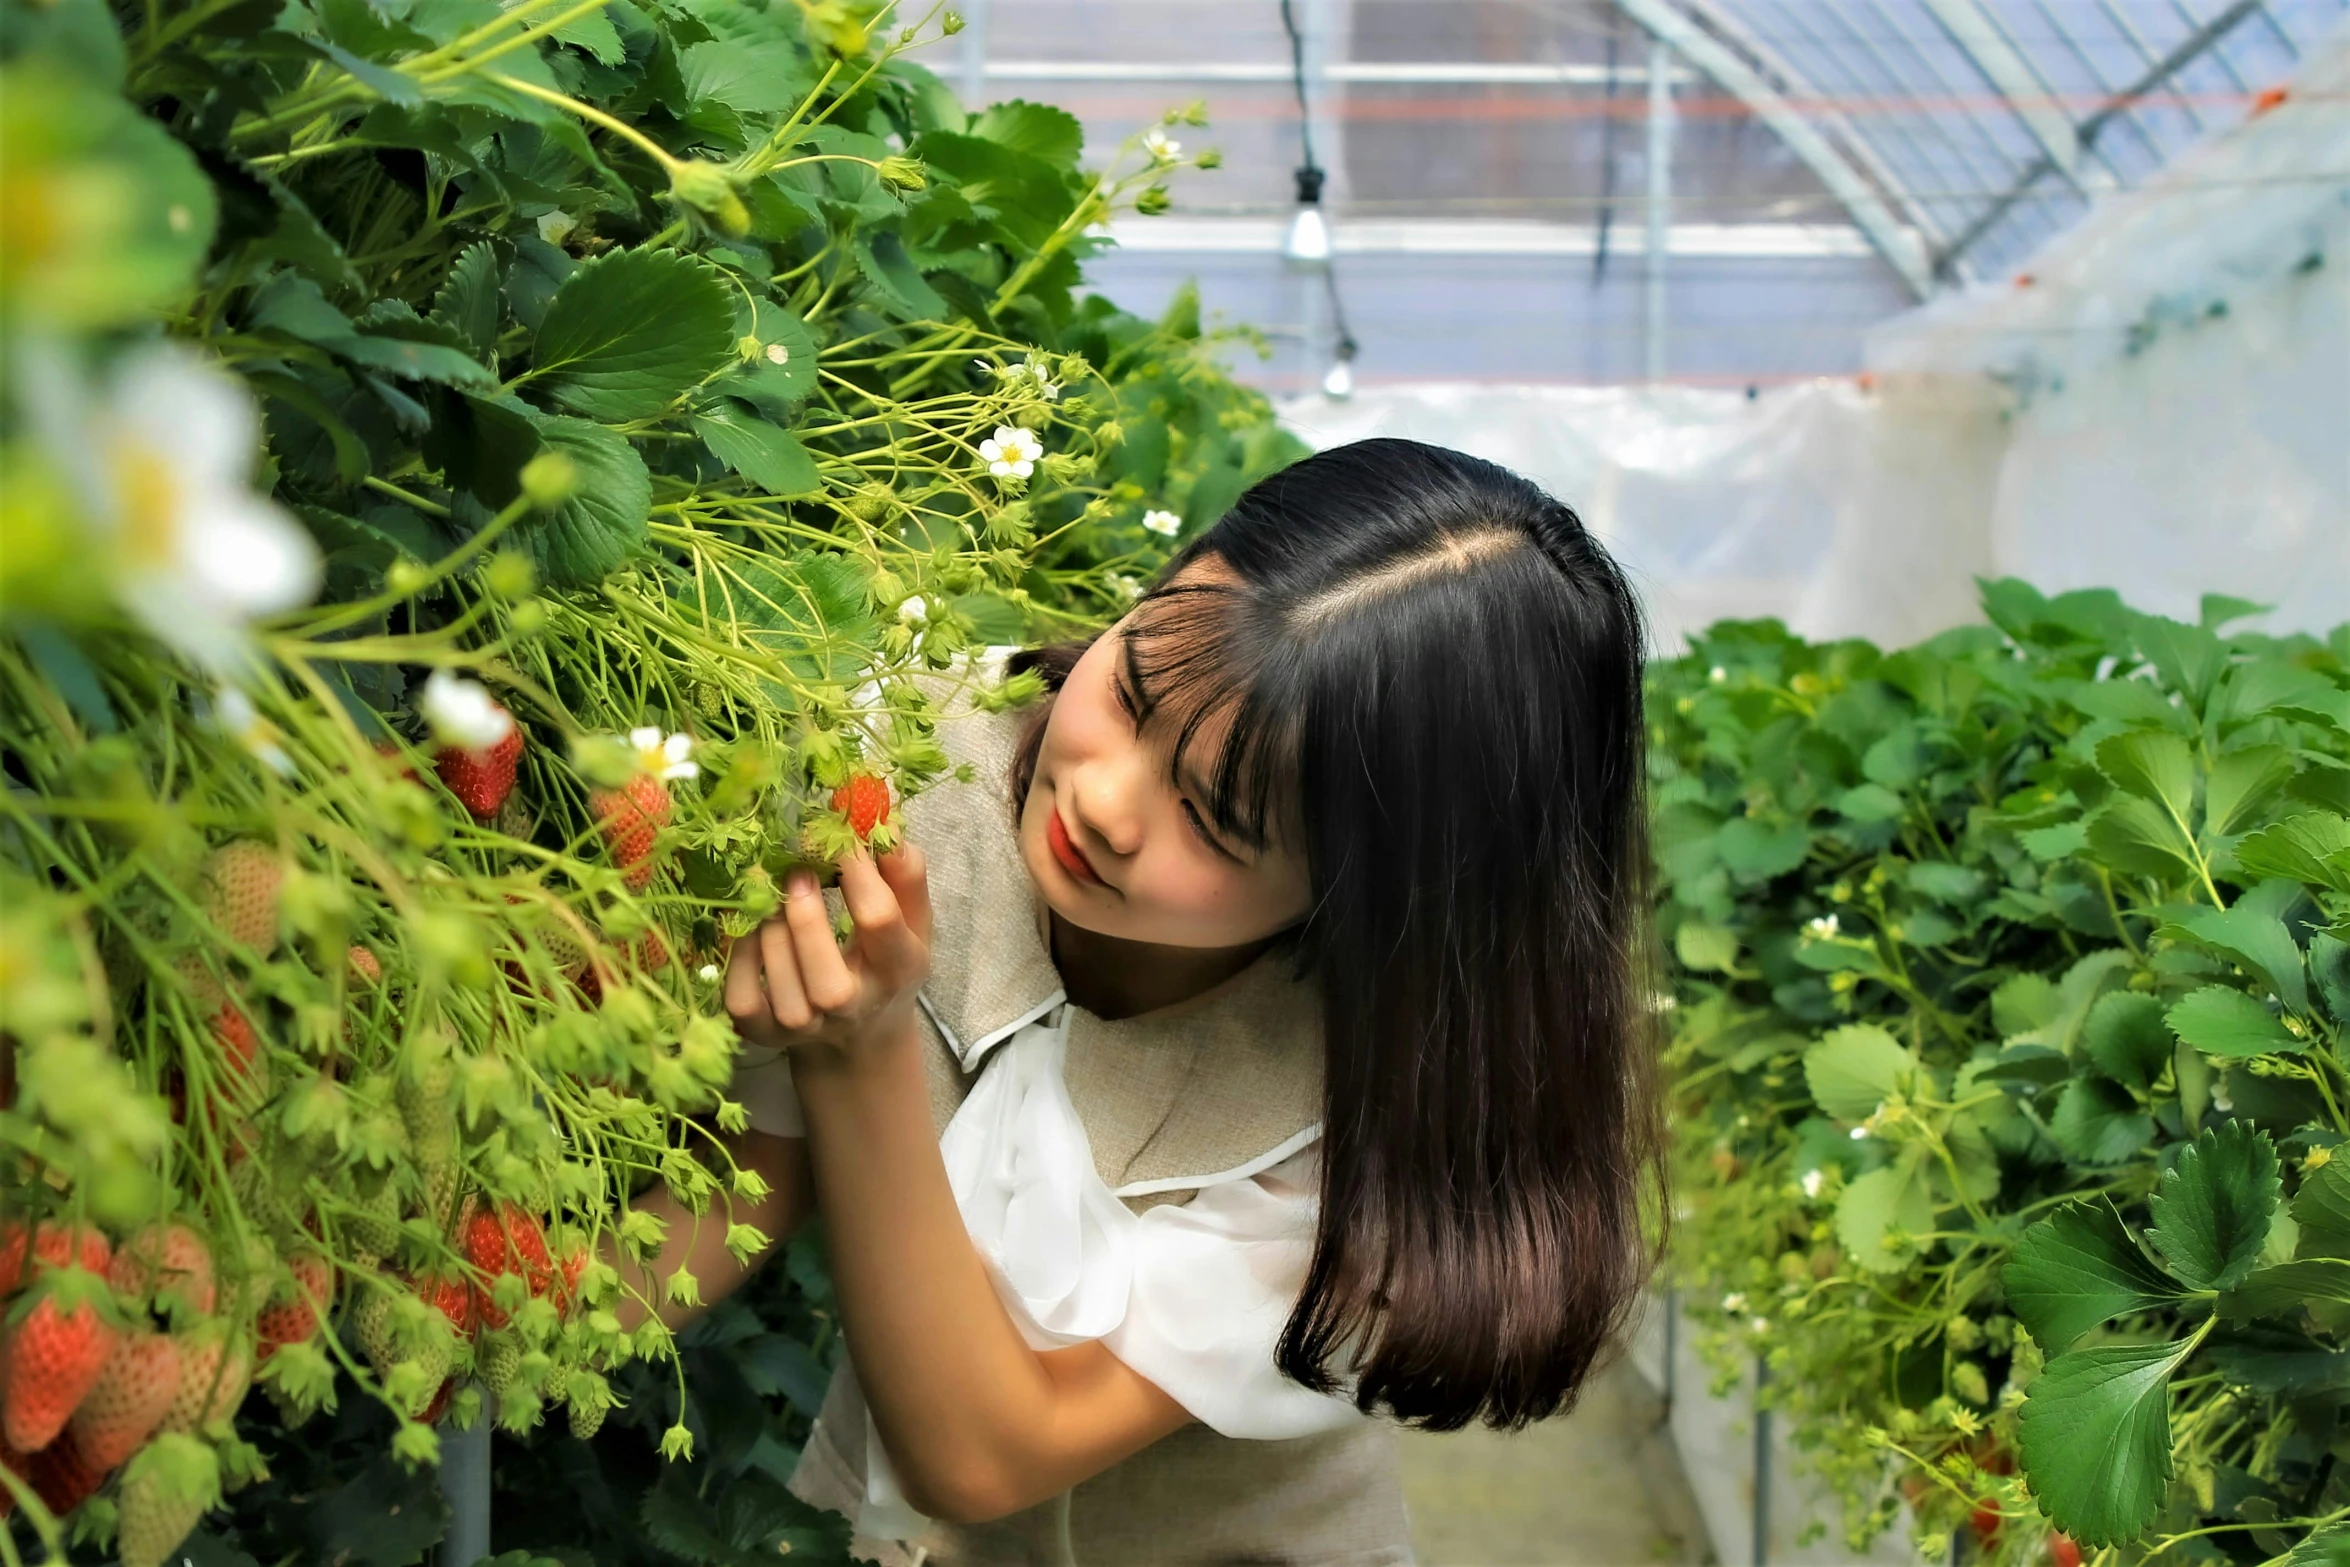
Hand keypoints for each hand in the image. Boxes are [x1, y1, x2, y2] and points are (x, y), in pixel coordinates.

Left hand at [725, 845, 931, 1064]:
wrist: (861, 1030)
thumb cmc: (886, 959)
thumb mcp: (913, 920)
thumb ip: (905, 874)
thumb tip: (880, 824)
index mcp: (899, 970)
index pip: (879, 920)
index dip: (856, 871)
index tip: (839, 836)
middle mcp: (855, 1008)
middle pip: (828, 984)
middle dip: (805, 919)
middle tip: (796, 872)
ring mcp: (808, 1028)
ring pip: (782, 990)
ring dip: (770, 932)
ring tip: (771, 896)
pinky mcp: (765, 1034)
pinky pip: (743, 1001)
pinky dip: (739, 960)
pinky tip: (749, 929)